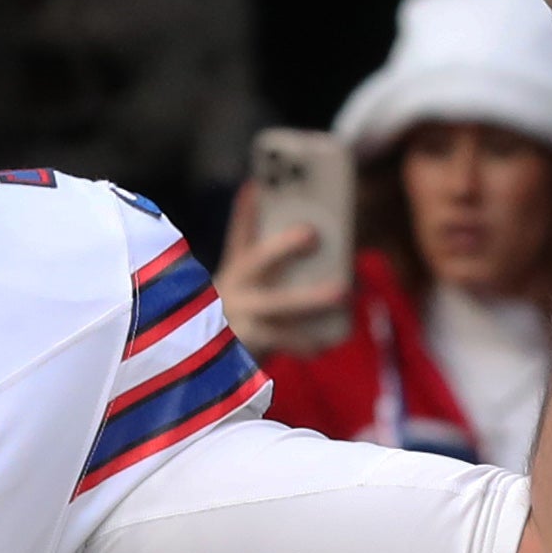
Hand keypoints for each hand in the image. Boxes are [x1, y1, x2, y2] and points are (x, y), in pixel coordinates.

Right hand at [216, 185, 348, 357]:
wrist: (207, 368)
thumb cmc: (246, 321)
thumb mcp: (251, 291)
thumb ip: (275, 272)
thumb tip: (332, 255)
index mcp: (235, 269)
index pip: (239, 233)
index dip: (246, 209)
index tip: (256, 183)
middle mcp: (232, 287)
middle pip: (257, 260)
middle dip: (284, 246)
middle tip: (312, 233)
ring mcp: (237, 315)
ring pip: (278, 304)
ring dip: (312, 298)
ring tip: (344, 292)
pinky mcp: (245, 343)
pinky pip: (283, 341)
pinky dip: (307, 343)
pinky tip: (324, 344)